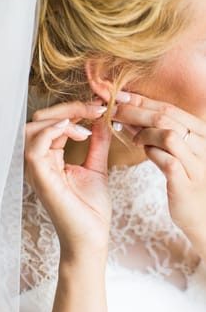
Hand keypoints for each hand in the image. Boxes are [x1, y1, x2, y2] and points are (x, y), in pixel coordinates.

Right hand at [24, 101, 111, 261]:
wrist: (92, 237)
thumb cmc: (92, 209)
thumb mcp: (97, 168)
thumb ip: (97, 144)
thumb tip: (102, 121)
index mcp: (51, 158)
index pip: (53, 123)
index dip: (75, 110)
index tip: (100, 107)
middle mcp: (39, 161)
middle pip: (39, 120)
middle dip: (68, 108)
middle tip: (95, 108)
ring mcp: (37, 170)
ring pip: (33, 128)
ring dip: (61, 118)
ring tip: (86, 125)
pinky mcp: (40, 178)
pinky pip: (35, 146)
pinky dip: (52, 132)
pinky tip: (77, 131)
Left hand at [112, 92, 205, 258]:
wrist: (202, 215)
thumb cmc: (186, 180)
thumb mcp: (176, 152)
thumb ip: (156, 133)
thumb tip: (130, 115)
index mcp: (200, 133)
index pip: (169, 108)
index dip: (142, 100)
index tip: (119, 96)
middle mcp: (203, 144)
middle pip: (166, 117)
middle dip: (135, 111)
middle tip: (114, 110)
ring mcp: (197, 164)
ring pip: (167, 135)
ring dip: (144, 132)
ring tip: (134, 137)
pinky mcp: (187, 182)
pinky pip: (167, 160)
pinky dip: (151, 152)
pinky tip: (144, 152)